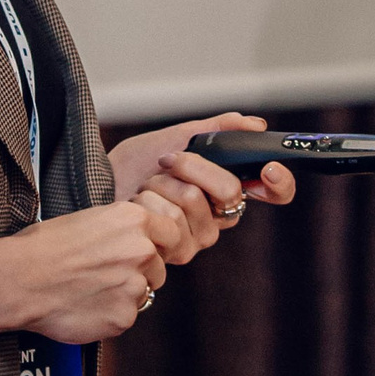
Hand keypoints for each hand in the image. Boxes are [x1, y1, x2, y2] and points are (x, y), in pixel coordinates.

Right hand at [0, 202, 185, 343]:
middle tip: (108, 274)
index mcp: (133, 220)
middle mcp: (141, 250)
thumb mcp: (89, 219)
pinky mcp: (124, 317)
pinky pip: (127, 316)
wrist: (21, 278)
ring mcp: (135, 285)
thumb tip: (140, 241)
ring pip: (144, 292)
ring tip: (92, 290)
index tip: (143, 251)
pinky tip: (87, 305)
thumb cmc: (44, 245)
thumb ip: (122, 231)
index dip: (157, 243)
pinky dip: (111, 314)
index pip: (171, 232)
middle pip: (160, 266)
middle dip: (141, 272)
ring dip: (126, 293)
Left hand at [108, 113, 296, 243]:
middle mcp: (219, 214)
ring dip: (166, 182)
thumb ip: (217, 129)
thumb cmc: (133, 166)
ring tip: (147, 183)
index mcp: (226, 186)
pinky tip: (138, 202)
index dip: (279, 181)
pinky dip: (152, 199)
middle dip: (196, 167)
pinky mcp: (176, 251)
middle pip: (232, 191)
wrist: (95, 187)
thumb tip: (256, 125)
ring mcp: (199, 235)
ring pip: (201, 202)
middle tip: (170, 159)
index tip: (268, 168)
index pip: (273, 191)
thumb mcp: (176, 137)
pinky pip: (176, 220)